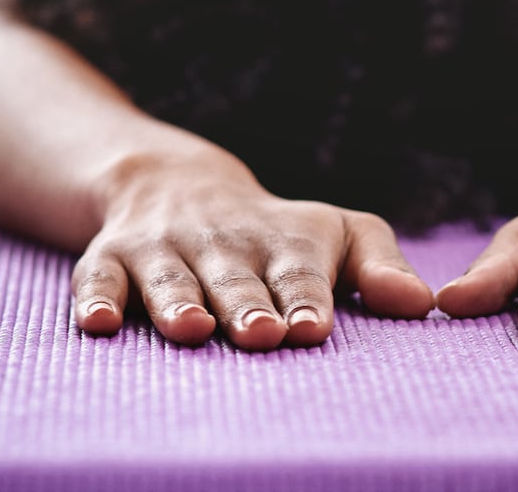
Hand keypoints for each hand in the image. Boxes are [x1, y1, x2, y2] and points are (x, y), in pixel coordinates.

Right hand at [69, 159, 434, 348]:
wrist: (177, 183)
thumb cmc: (277, 232)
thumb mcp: (336, 233)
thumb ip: (379, 267)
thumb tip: (422, 304)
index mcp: (283, 240)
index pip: (297, 271)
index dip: (304, 297)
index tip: (312, 328)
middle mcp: (222, 242)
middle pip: (235, 276)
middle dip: (246, 304)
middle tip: (260, 334)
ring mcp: (164, 249)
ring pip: (170, 277)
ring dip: (178, 301)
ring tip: (191, 329)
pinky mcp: (111, 258)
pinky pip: (97, 278)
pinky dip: (95, 298)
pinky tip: (99, 324)